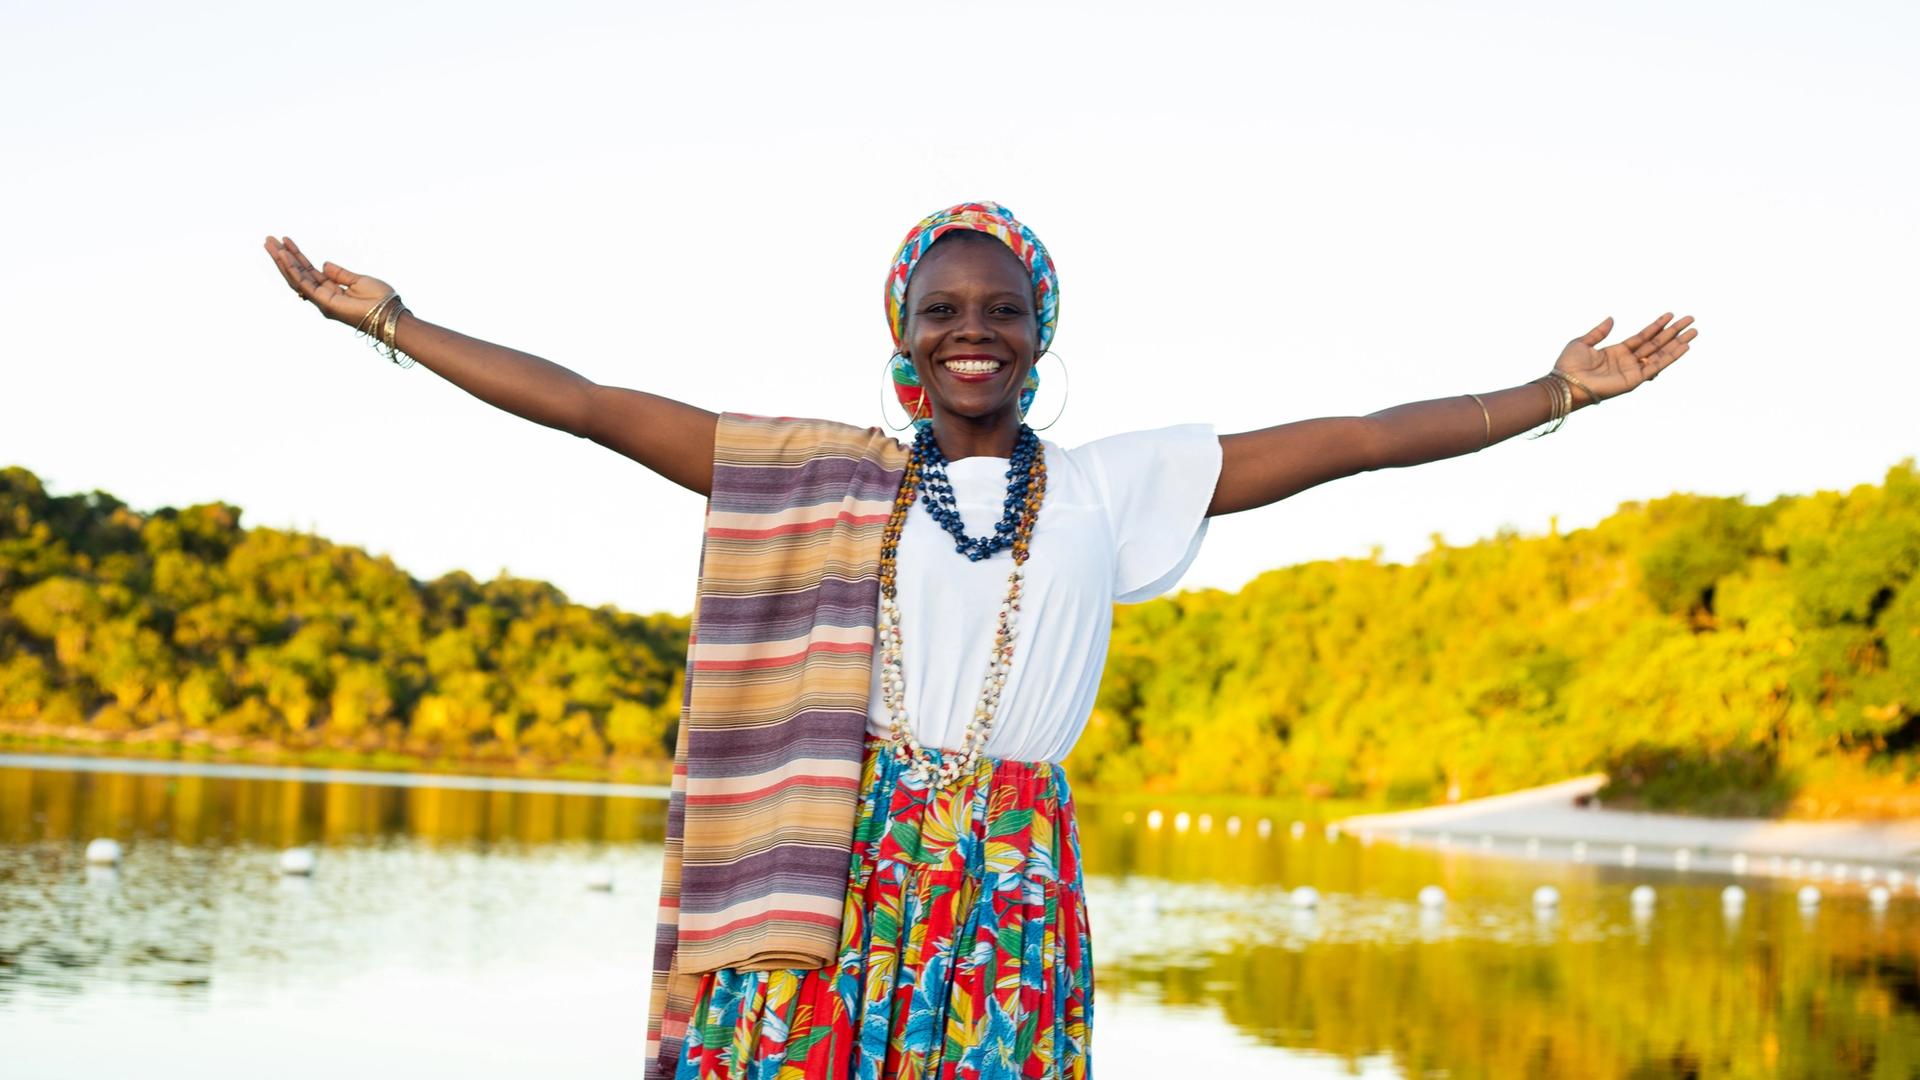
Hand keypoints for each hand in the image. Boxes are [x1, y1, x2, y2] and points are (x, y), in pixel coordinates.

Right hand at [263, 235, 395, 328]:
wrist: (389, 314)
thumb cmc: (379, 300)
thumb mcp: (358, 280)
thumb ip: (339, 274)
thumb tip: (323, 264)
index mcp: (331, 289)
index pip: (308, 271)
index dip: (296, 256)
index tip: (286, 241)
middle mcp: (322, 295)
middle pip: (297, 273)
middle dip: (282, 256)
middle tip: (268, 240)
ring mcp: (321, 300)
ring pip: (295, 278)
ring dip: (282, 261)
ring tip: (270, 244)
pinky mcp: (323, 302)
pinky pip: (304, 283)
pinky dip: (293, 269)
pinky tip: (284, 256)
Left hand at [1552, 312, 1696, 402]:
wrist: (1565, 383)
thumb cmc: (1569, 365)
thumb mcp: (1583, 342)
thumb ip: (1599, 332)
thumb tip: (1612, 318)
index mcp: (1616, 352)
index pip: (1643, 337)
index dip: (1657, 326)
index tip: (1670, 315)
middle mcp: (1627, 362)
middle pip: (1656, 344)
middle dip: (1673, 332)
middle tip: (1690, 320)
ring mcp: (1632, 371)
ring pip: (1660, 354)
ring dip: (1678, 343)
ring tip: (1693, 331)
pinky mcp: (1634, 380)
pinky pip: (1656, 366)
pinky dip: (1671, 357)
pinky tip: (1684, 347)